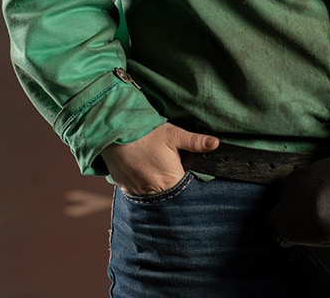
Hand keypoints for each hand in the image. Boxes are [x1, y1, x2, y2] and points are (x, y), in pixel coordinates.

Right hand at [101, 122, 218, 195]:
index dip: (189, 184)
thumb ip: (195, 142)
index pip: (186, 191)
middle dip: (173, 186)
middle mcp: (154, 193)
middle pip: (170, 195)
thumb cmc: (145, 133)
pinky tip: (143, 172)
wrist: (113, 133)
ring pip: (153, 196)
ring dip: (157, 187)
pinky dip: (142, 185)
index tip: (189, 175)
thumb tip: (215, 144)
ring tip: (156, 170)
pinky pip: (138, 193)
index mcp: (170, 180)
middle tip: (170, 170)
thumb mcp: (173, 134)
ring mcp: (137, 193)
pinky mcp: (124, 189)